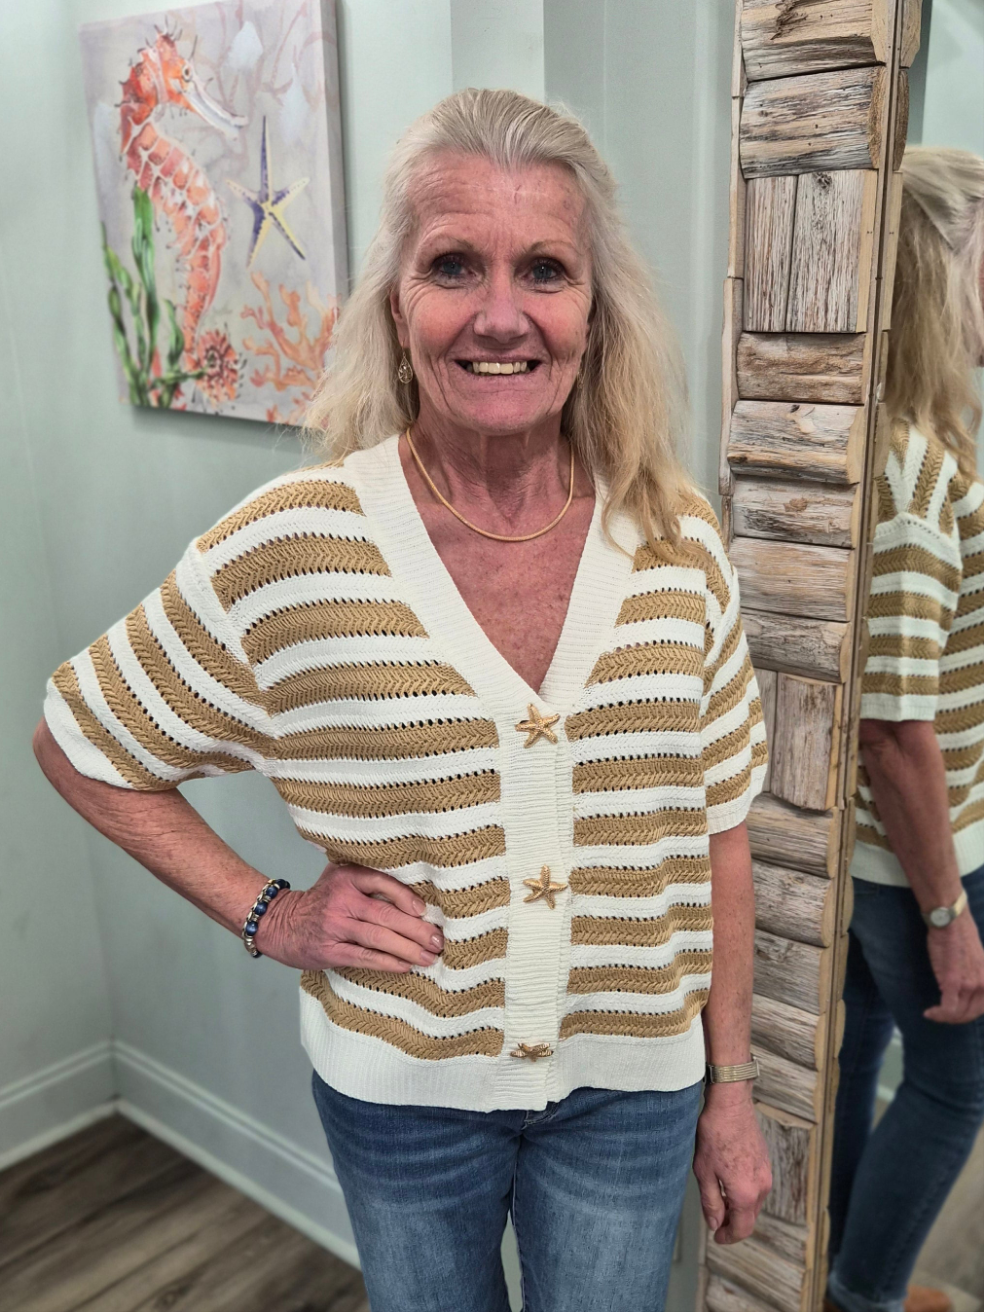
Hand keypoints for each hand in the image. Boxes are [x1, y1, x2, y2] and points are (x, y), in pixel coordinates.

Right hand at [254, 862, 442, 972]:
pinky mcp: (330, 951)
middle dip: (417, 929)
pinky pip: (365, 957)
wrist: (280, 923)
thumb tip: (415, 896)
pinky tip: (405, 966)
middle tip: (438, 940)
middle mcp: (341, 900)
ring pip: (379, 938)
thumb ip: (369, 879)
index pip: (383, 882)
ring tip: (429, 957)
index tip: (425, 911)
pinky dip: (388, 963)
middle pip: (386, 914)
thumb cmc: (321, 901)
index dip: (407, 897)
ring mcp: (335, 926)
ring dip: (408, 949)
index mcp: (346, 877)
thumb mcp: (339, 877)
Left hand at [693, 1083, 771, 1243]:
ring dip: (739, 1208)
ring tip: (720, 1200)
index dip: (728, 1237)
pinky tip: (730, 1183)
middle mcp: (761, 1187)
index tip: (717, 1237)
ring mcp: (766, 1174)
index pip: (742, 1228)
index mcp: (745, 1193)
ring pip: (754, 1203)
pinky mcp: (766, 1162)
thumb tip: (715, 1224)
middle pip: (749, 1218)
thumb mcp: (704, 1172)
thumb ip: (711, 1202)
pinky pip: (758, 1188)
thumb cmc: (714, 1135)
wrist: (731, 1104)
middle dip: (733, 1223)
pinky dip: (745, 1194)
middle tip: (716, 1221)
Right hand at [924, 911, 983, 1022]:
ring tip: (933, 1013)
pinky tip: (929, 1012)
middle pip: (970, 1014)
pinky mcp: (954, 982)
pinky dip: (938, 1014)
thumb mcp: (976, 960)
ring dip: (944, 1017)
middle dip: (954, 1019)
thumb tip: (963, 991)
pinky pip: (948, 1008)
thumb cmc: (959, 936)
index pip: (980, 1009)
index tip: (952, 1012)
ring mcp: (970, 985)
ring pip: (958, 1014)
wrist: (950, 921)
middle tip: (939, 1015)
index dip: (965, 1015)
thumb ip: (973, 977)